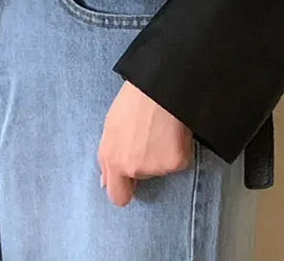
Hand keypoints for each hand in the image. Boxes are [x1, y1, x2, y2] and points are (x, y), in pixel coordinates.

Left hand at [97, 81, 192, 206]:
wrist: (158, 86)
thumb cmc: (133, 99)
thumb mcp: (110, 126)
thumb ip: (107, 157)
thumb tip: (105, 182)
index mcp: (112, 160)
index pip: (117, 196)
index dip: (124, 188)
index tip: (130, 180)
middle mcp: (132, 168)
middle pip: (141, 182)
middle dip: (143, 172)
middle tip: (149, 146)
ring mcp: (155, 168)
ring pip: (159, 169)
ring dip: (159, 154)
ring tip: (158, 128)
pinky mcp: (176, 163)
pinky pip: (178, 162)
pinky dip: (177, 150)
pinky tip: (172, 131)